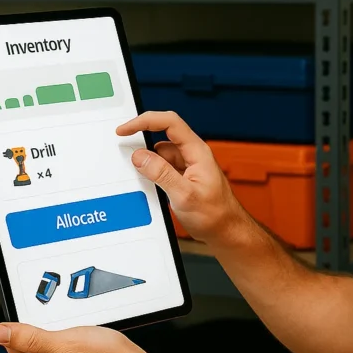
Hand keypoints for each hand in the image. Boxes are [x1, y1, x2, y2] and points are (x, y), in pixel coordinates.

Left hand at [0, 322, 153, 352]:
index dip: (21, 323)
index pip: (11, 344)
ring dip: (52, 333)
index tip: (37, 313)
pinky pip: (57, 352)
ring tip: (73, 328)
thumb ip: (31, 338)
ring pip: (42, 348)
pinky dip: (64, 340)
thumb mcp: (67, 341)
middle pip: (26, 346)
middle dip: (37, 328)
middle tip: (61, 320)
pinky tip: (79, 336)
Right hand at [116, 110, 247, 243]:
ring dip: (148, 162)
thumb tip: (140, 156)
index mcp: (197, 151)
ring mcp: (187, 165)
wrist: (226, 232)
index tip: (126, 129)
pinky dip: (152, 173)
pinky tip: (150, 186)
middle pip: (162, 136)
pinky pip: (162, 168)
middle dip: (143, 142)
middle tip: (126, 152)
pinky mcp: (183, 177)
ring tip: (142, 179)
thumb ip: (161, 174)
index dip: (145, 121)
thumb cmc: (215, 215)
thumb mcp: (184, 195)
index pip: (169, 122)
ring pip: (160, 154)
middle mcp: (192, 154)